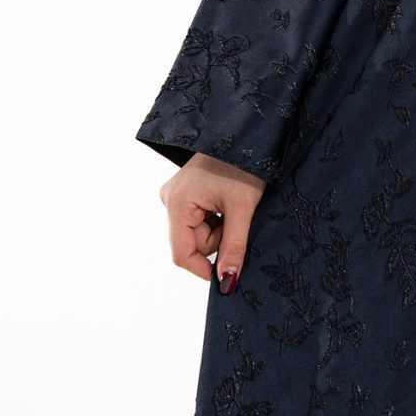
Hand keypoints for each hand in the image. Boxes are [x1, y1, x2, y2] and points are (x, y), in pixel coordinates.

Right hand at [160, 153, 266, 291]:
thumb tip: (227, 281)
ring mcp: (176, 196)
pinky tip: (226, 203)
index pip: (181, 254)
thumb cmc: (244, 165)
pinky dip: (216, 219)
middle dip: (218, 239)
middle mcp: (170, 200)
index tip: (227, 277)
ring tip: (234, 206)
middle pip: (193, 244)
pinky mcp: (185, 194)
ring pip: (198, 233)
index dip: (203, 270)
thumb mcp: (242, 209)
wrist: (246, 134)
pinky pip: (199, 220)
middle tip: (238, 219)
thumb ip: (234, 247)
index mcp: (177, 204)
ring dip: (219, 229)